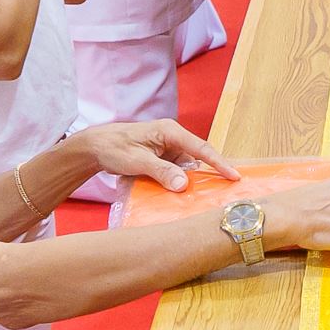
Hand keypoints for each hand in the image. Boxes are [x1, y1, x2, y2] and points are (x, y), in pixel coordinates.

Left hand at [76, 118, 230, 194]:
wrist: (94, 147)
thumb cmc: (114, 147)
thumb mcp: (138, 161)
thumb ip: (162, 172)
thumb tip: (184, 185)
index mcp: (170, 131)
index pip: (201, 148)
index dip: (219, 163)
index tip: (234, 176)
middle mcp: (172, 139)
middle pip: (198, 158)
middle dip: (211, 173)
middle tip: (227, 189)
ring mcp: (168, 150)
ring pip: (188, 168)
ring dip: (193, 182)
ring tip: (205, 198)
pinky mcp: (162, 159)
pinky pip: (177, 172)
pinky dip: (180, 183)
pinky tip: (182, 196)